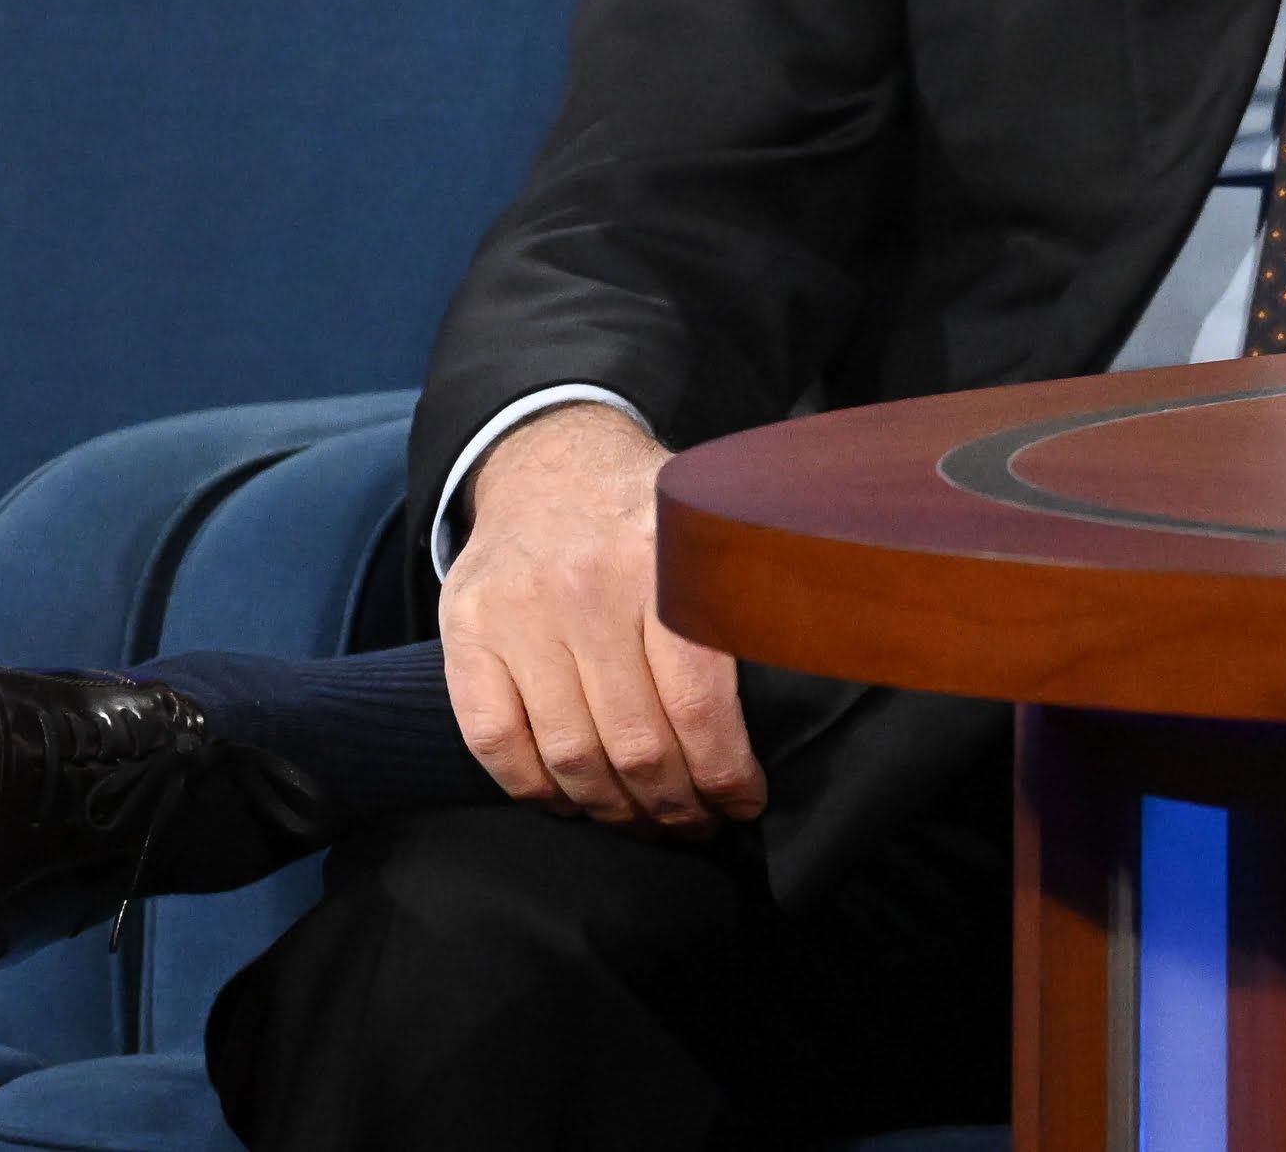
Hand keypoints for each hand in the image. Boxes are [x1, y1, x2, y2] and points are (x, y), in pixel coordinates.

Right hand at [436, 401, 761, 833]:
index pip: (698, 703)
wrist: (546, 459)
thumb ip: (747, 593)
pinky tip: (573, 803)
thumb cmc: (646, 512)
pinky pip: (495, 742)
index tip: (744, 802)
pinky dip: (535, 789)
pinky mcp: (465, 634)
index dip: (723, 772)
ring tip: (647, 825)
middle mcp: (584, 589)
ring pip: (569, 754)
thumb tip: (820, 665)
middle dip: (674, 804)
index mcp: (662, 563)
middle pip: (635, 741)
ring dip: (613, 810)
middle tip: (698, 825)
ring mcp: (516, 615)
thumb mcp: (709, 526)